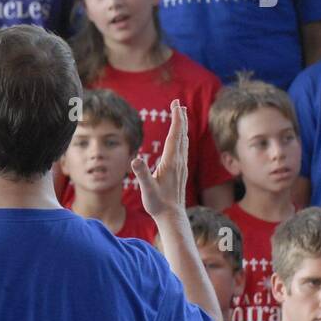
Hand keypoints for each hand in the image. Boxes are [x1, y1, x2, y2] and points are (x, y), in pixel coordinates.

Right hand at [132, 100, 187, 220]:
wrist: (172, 217)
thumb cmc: (158, 204)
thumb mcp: (147, 189)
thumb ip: (142, 174)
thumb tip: (135, 159)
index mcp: (170, 162)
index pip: (174, 135)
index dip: (176, 119)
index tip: (177, 105)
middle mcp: (179, 162)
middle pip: (181, 135)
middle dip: (180, 118)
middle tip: (178, 103)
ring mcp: (181, 166)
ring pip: (184, 141)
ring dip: (182, 126)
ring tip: (181, 115)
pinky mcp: (181, 171)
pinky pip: (183, 149)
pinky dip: (181, 138)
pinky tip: (180, 138)